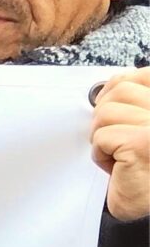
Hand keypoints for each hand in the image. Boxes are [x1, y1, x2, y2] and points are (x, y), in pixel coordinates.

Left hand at [91, 67, 149, 221]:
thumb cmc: (149, 170)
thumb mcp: (144, 125)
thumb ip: (137, 101)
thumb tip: (112, 84)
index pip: (142, 76)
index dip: (120, 89)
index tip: (119, 110)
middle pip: (120, 91)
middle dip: (107, 116)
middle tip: (119, 140)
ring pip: (105, 113)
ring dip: (104, 137)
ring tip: (122, 155)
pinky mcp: (142, 145)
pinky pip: (102, 137)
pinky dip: (101, 155)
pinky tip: (120, 168)